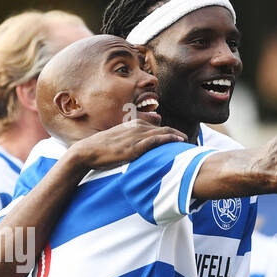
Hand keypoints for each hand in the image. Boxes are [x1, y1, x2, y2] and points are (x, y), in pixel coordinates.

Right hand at [67, 122, 186, 170]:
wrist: (87, 151)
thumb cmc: (101, 149)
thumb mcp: (117, 142)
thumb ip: (128, 142)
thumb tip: (133, 150)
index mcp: (133, 125)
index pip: (156, 127)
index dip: (169, 132)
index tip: (178, 139)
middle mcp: (137, 127)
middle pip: (164, 128)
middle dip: (177, 133)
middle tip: (188, 140)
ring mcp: (136, 136)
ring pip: (163, 132)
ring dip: (177, 136)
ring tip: (188, 143)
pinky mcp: (134, 146)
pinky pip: (156, 140)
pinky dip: (169, 139)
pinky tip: (179, 141)